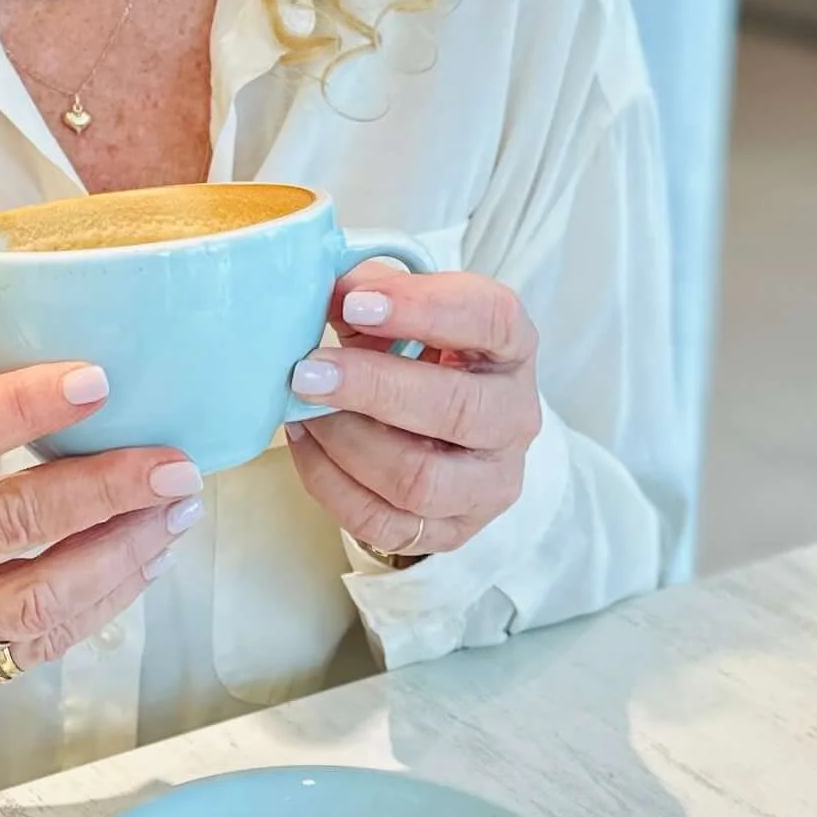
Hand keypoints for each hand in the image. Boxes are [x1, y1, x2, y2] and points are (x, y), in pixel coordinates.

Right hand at [0, 355, 201, 706]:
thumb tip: (47, 347)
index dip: (23, 408)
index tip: (99, 379)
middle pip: (5, 526)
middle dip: (106, 492)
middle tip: (175, 463)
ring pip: (38, 600)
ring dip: (121, 554)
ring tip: (175, 513)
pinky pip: (36, 644)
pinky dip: (99, 600)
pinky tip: (138, 560)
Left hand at [282, 264, 539, 562]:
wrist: (442, 436)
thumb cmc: (420, 359)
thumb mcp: (404, 316)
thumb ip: (370, 294)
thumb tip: (325, 285)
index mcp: (512, 348)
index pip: (491, 319)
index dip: (423, 308)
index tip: (354, 302)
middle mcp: (515, 417)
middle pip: (457, 409)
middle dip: (373, 387)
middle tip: (308, 370)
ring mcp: (489, 483)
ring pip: (419, 480)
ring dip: (346, 442)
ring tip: (301, 408)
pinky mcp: (452, 531)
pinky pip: (384, 523)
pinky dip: (331, 483)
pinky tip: (306, 442)